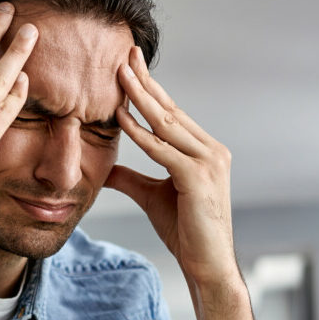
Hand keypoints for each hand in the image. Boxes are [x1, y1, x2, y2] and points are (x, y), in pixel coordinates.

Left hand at [107, 47, 239, 287]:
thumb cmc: (186, 232)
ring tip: (119, 73)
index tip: (130, 66)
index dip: (150, 90)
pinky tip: (120, 117)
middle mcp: (212, 151)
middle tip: (125, 54)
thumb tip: (106, 169)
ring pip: (167, 123)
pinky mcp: (197, 177)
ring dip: (140, 97)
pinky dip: (140, 133)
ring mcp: (208, 162)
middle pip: (171, 110)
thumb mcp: (152, 197)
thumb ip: (131, 179)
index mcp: (205, 151)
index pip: (173, 114)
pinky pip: (161, 150)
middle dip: (146, 82)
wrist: (207, 265)